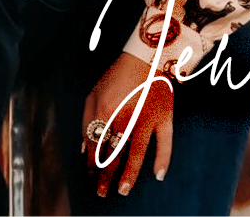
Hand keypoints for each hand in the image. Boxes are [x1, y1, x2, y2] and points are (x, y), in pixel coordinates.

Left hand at [82, 52, 173, 198]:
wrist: (146, 57)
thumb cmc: (117, 76)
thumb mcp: (94, 93)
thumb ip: (86, 120)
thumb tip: (84, 149)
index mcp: (104, 109)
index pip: (95, 144)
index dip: (91, 163)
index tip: (90, 176)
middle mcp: (124, 116)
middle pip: (113, 153)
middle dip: (105, 175)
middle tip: (101, 191)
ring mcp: (146, 118)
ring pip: (136, 153)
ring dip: (128, 175)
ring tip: (122, 190)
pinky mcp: (164, 117)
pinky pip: (165, 142)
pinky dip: (163, 159)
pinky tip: (157, 175)